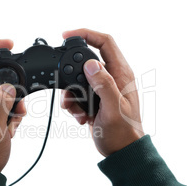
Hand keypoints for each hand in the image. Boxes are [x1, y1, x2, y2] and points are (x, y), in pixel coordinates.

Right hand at [61, 28, 144, 155]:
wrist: (121, 151)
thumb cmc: (122, 133)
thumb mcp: (113, 109)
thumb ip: (104, 85)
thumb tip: (91, 64)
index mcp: (121, 73)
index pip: (105, 42)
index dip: (86, 34)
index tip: (66, 35)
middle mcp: (112, 77)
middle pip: (86, 60)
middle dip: (71, 72)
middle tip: (64, 83)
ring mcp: (103, 88)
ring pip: (78, 78)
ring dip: (71, 93)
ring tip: (76, 109)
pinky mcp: (95, 99)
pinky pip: (77, 93)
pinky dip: (73, 103)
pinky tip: (80, 116)